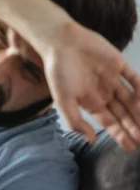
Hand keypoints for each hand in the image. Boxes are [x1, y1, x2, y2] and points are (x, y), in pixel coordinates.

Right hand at [41, 22, 139, 151]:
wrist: (61, 42)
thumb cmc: (58, 72)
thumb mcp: (63, 101)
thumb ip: (76, 121)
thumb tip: (91, 140)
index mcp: (89, 101)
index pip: (109, 122)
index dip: (120, 135)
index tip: (130, 148)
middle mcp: (103, 92)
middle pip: (123, 113)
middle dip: (133, 128)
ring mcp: (112, 79)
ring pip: (131, 100)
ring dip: (139, 113)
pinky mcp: (119, 65)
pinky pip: (135, 80)